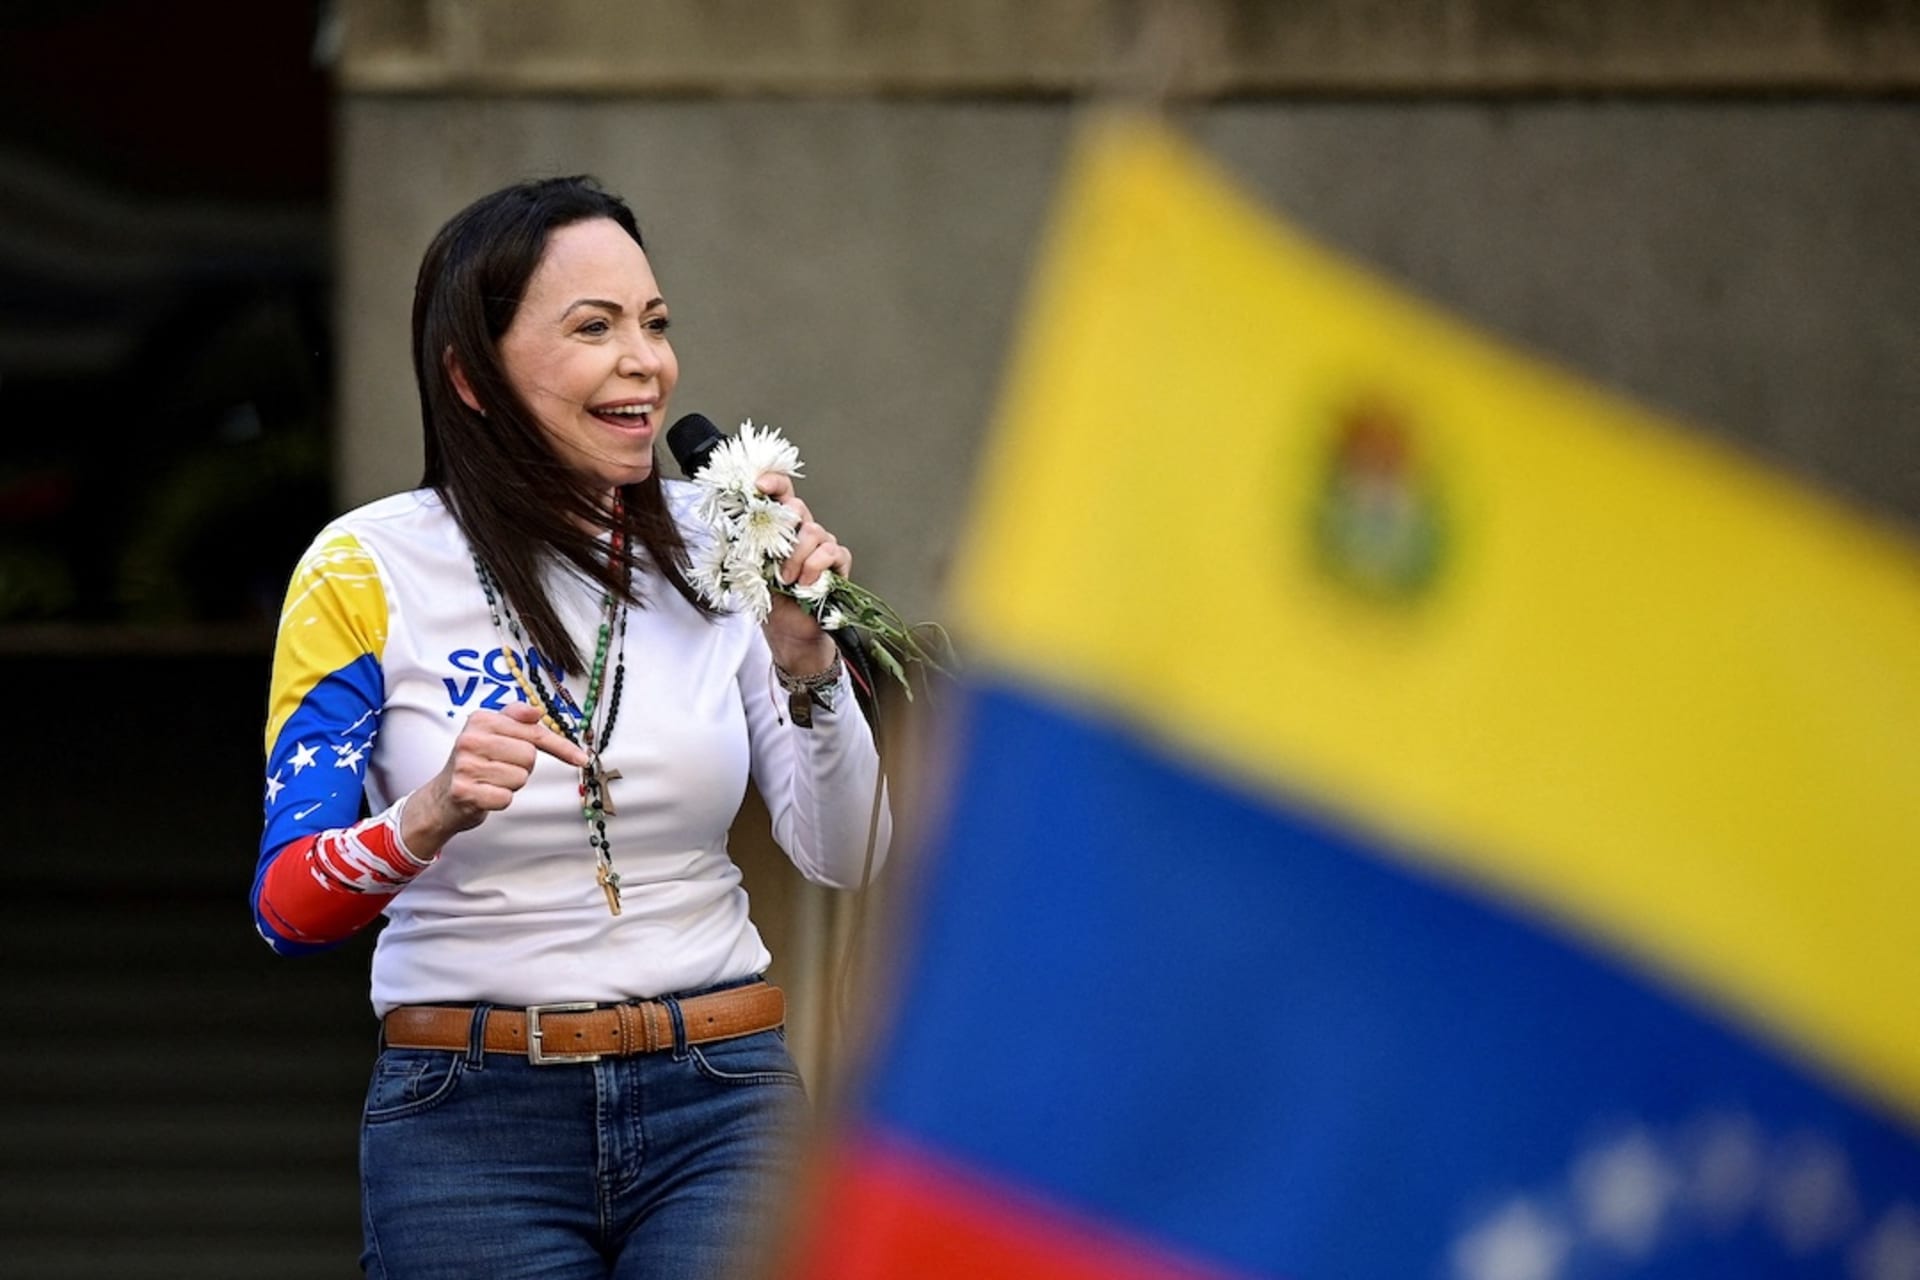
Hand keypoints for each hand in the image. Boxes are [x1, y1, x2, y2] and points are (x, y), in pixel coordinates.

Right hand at [402, 702, 590, 857]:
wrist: (442, 797)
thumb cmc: (476, 763)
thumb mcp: (493, 733)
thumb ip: (516, 719)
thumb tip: (537, 712)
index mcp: (481, 719)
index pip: (534, 732)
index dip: (561, 747)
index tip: (580, 758)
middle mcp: (470, 739)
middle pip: (529, 756)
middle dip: (522, 767)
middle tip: (501, 768)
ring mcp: (465, 765)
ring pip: (520, 778)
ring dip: (511, 784)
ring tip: (491, 780)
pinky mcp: (464, 791)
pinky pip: (506, 798)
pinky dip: (500, 800)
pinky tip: (485, 794)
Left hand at [756, 472, 850, 674]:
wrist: (789, 630)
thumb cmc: (771, 599)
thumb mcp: (750, 568)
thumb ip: (746, 544)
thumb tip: (734, 521)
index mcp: (781, 527)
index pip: (781, 493)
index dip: (773, 482)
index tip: (760, 485)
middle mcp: (803, 530)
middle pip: (798, 509)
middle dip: (782, 531)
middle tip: (772, 557)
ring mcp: (823, 545)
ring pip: (814, 532)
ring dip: (796, 558)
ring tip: (787, 580)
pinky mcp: (838, 563)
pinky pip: (832, 552)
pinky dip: (816, 568)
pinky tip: (806, 584)